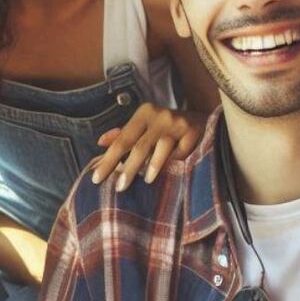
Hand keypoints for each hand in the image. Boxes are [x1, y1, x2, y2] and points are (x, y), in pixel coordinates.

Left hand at [92, 104, 206, 190]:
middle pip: (140, 146)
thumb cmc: (166, 128)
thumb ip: (124, 134)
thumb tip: (100, 142)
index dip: (108, 160)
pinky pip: (181, 153)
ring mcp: (178, 123)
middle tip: (119, 187)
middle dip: (129, 169)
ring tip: (146, 181)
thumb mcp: (145, 126)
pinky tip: (171, 171)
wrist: (203, 120)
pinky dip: (174, 163)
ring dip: (153, 167)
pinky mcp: (194, 132)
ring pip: (161, 149)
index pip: (122, 140)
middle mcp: (160, 115)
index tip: (96, 179)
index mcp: (144, 113)